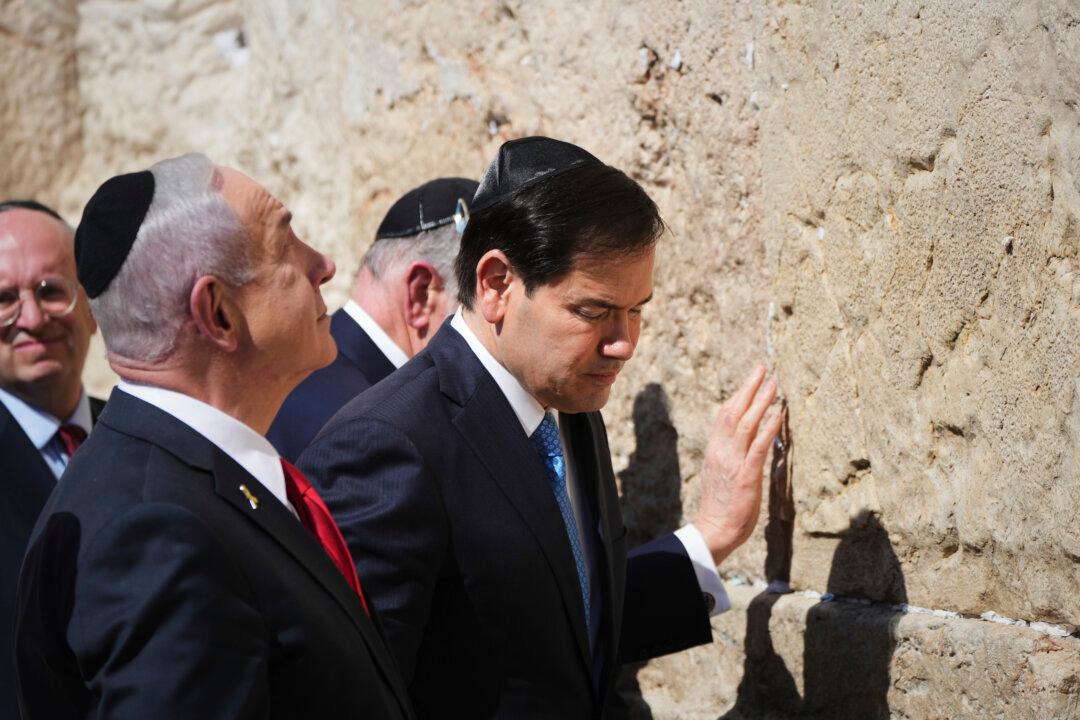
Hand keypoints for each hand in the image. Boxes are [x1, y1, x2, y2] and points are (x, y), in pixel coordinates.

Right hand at [694, 366, 784, 566]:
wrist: (714, 530)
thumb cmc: (721, 507)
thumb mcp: (720, 474)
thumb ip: (729, 456)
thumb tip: (742, 442)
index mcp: (715, 450)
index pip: (725, 415)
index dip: (738, 394)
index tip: (751, 379)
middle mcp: (722, 451)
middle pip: (734, 412)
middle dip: (749, 388)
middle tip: (763, 368)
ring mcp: (733, 463)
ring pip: (745, 423)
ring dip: (761, 401)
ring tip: (774, 384)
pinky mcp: (746, 476)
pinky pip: (758, 447)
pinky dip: (769, 428)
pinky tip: (779, 414)